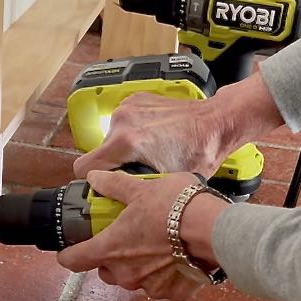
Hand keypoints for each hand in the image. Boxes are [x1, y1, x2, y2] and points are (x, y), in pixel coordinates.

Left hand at [57, 170, 228, 300]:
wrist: (214, 230)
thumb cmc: (174, 207)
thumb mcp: (140, 189)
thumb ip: (113, 186)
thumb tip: (93, 178)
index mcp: (110, 248)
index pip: (73, 261)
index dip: (68, 254)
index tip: (70, 249)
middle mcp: (125, 273)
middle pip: (105, 270)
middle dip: (110, 257)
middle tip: (125, 237)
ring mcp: (150, 286)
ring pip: (133, 278)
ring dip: (138, 266)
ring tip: (155, 244)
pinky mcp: (174, 293)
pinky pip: (161, 286)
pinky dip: (165, 275)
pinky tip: (176, 257)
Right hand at [74, 92, 229, 178]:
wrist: (217, 121)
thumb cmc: (200, 153)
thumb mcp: (166, 183)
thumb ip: (135, 189)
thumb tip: (116, 201)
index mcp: (126, 142)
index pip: (83, 167)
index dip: (91, 181)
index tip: (105, 185)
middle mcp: (122, 121)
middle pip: (99, 153)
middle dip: (115, 164)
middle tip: (138, 170)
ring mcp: (127, 106)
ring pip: (111, 138)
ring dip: (124, 148)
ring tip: (149, 151)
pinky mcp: (135, 99)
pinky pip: (122, 122)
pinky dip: (133, 131)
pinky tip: (153, 136)